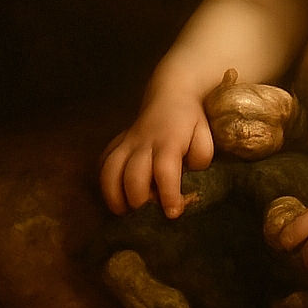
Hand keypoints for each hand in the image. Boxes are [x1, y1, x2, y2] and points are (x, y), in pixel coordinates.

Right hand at [99, 89, 213, 218]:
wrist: (172, 95)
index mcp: (169, 141)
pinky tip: (114, 192)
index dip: (168, 195)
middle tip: (149, 211)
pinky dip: (105, 181)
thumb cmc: (192, 120)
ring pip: (110, 171)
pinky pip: (102, 162)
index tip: (173, 213)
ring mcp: (127, 142)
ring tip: (125, 210)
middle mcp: (144, 143)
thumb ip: (201, 155)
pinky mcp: (117, 143)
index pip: (165, 170)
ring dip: (114, 196)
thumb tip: (189, 173)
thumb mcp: (205, 135)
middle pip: (133, 176)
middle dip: (139, 200)